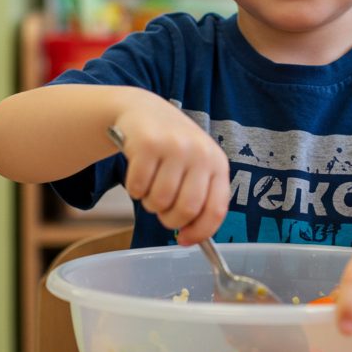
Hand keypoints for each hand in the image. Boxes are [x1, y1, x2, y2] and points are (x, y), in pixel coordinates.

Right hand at [112, 98, 229, 244]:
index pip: (215, 210)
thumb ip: (198, 197)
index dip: (200, 232)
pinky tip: (138, 173)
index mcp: (217, 163)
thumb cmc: (172, 148)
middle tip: (162, 211)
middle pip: (186, 209)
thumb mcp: (195, 166)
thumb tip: (190, 238)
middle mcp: (200, 153)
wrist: (144, 111)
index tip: (185, 240)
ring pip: (159, 201)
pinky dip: (134, 189)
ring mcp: (174, 147)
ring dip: (149, 203)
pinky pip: (137, 187)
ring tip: (150, 186)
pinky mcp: (147, 144)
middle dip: (170, 220)